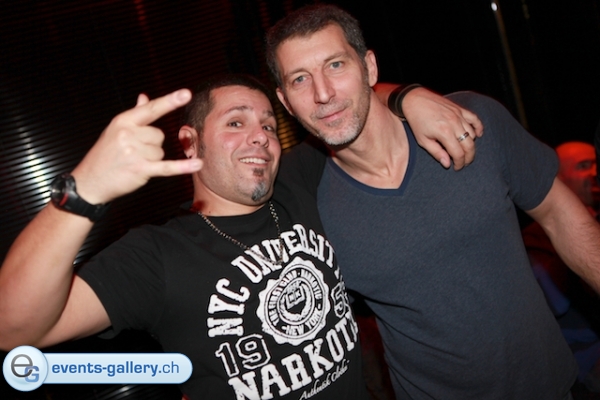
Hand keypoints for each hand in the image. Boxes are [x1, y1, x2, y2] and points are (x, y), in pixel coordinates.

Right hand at [71, 89, 201, 203]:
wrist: (89, 182)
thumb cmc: (104, 156)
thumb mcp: (115, 130)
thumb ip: (134, 114)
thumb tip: (144, 97)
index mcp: (123, 121)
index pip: (151, 109)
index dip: (170, 101)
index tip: (186, 94)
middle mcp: (128, 134)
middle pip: (159, 135)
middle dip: (151, 145)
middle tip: (132, 154)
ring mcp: (134, 151)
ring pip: (161, 152)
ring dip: (152, 160)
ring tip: (132, 163)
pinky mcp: (140, 169)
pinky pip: (167, 166)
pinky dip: (183, 167)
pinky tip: (197, 164)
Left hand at [375, 83, 483, 169]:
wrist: (415, 100)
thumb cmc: (417, 121)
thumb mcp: (423, 140)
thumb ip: (436, 152)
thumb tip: (447, 164)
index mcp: (444, 133)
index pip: (458, 154)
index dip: (459, 163)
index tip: (457, 167)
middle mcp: (455, 124)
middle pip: (469, 146)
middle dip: (469, 157)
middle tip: (464, 163)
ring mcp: (459, 115)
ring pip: (473, 134)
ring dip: (471, 145)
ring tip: (465, 151)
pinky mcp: (460, 109)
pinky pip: (475, 119)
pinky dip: (479, 127)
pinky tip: (478, 135)